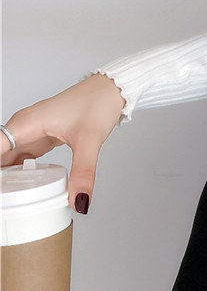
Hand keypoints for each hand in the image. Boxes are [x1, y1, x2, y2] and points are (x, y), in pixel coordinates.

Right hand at [0, 73, 125, 214]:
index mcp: (26, 123)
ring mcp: (31, 131)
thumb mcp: (89, 141)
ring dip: (6, 177)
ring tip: (11, 198)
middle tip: (8, 200)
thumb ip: (83, 173)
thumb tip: (79, 200)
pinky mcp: (40, 136)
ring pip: (7, 158)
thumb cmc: (98, 102)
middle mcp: (23, 126)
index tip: (2, 190)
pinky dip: (18, 172)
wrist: (111, 90)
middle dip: (1, 177)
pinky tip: (22, 187)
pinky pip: (20, 157)